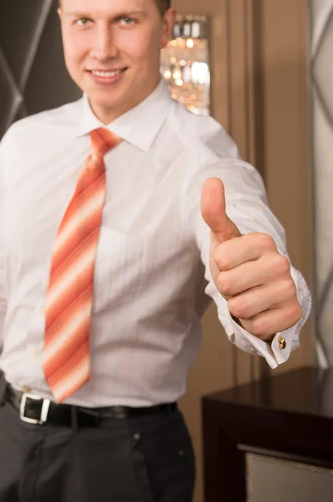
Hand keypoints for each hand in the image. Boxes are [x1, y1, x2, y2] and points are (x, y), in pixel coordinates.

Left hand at [200, 177, 301, 340]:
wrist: (258, 291)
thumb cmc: (237, 263)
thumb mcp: (222, 238)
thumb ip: (214, 211)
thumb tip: (211, 180)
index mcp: (264, 241)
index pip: (221, 258)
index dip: (220, 265)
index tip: (231, 263)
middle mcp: (282, 262)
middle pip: (229, 284)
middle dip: (228, 288)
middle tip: (239, 283)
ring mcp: (290, 289)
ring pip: (241, 307)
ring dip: (239, 306)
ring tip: (248, 295)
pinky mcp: (293, 314)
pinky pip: (256, 326)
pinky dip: (252, 322)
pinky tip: (260, 310)